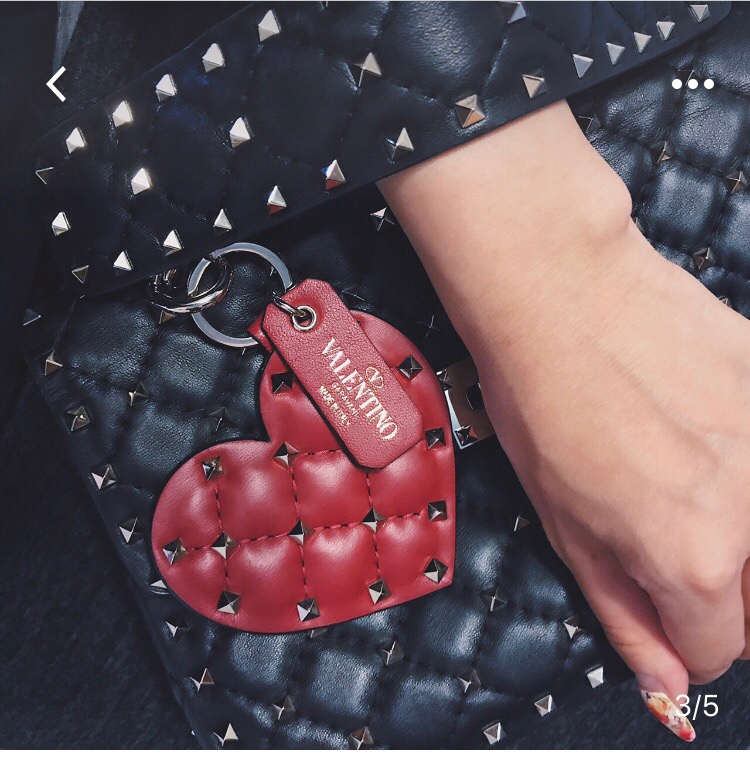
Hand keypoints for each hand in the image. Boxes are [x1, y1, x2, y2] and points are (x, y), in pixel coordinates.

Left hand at [379, 101, 749, 741]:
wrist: (563, 296)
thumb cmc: (542, 402)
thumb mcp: (564, 528)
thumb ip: (625, 614)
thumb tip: (663, 682)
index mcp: (692, 556)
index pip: (713, 655)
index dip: (676, 639)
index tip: (658, 610)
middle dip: (715, 599)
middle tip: (666, 546)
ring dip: (735, 536)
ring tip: (683, 486)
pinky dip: (741, 470)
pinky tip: (701, 436)